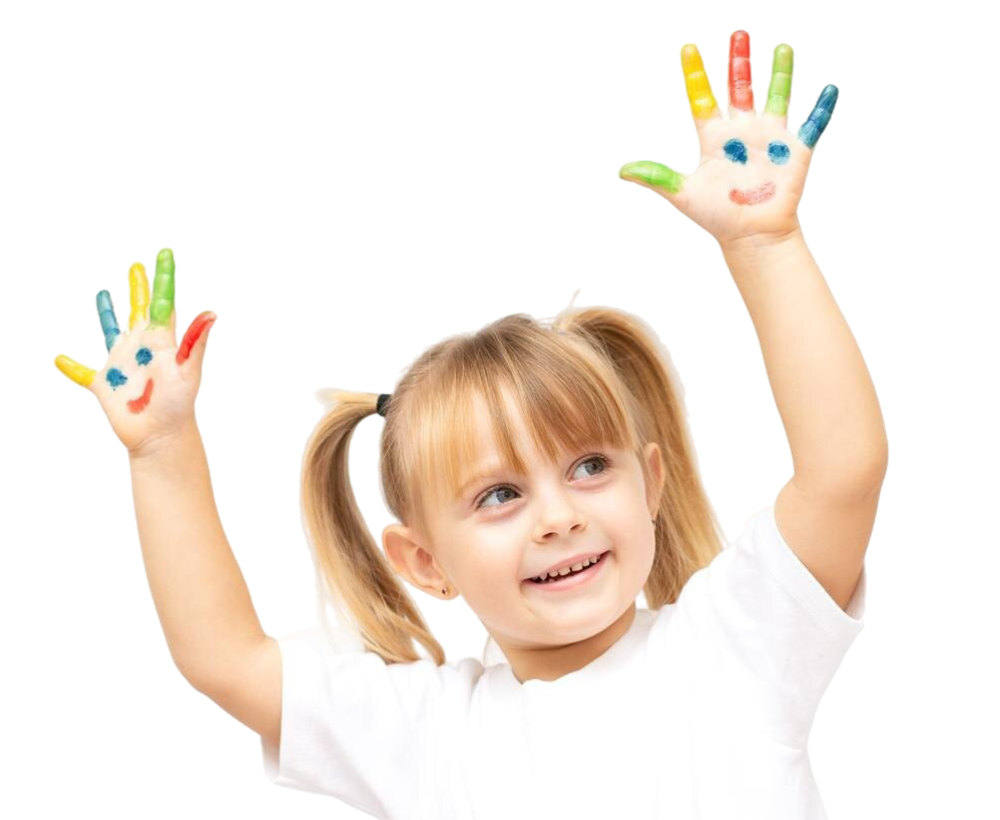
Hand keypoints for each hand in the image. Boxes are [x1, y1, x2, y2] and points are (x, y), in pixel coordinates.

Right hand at [52, 248, 217, 458]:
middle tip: (136, 266)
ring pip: (112, 331)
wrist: (161, 436)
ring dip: (107, 313)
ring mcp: (122, 364)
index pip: (163, 301)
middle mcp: (142, 347)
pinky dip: (70, 366)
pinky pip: (82, 373)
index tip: (165, 253)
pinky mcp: (104, 385)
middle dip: (138, 288)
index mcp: (161, 340)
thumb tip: (211, 312)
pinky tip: (58, 359)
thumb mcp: (188, 370)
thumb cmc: (179, 404)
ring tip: (102, 294)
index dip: (164, 278)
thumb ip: (194, 341)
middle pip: (139, 309)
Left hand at [617, 31, 837, 247]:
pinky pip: (813, 126)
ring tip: (783, 48)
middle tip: (738, 34)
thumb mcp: (683, 195)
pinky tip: (830, 89)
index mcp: (713, 139)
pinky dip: (822, 109)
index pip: (701, 99)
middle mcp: (741, 131)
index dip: (695, 74)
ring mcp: (769, 138)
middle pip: (740, 88)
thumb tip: (621, 171)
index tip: (688, 47)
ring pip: (777, 97)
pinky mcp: (795, 151)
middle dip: (739, 61)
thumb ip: (656, 177)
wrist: (751, 237)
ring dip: (781, 73)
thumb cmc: (716, 217)